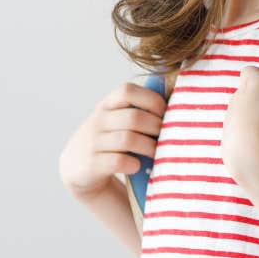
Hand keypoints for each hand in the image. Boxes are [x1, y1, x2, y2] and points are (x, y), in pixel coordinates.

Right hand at [59, 81, 165, 199]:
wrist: (77, 166)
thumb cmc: (111, 139)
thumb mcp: (118, 119)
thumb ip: (140, 109)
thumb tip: (181, 101)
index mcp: (107, 104)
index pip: (128, 91)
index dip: (152, 100)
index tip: (166, 114)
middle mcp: (98, 120)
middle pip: (134, 118)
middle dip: (157, 128)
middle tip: (168, 137)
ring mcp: (93, 142)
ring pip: (128, 139)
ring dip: (150, 147)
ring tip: (157, 152)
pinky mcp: (92, 164)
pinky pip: (118, 161)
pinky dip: (133, 164)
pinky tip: (138, 166)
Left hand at [222, 67, 258, 180]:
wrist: (251, 150)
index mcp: (252, 82)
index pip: (251, 70)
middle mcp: (237, 96)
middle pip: (247, 91)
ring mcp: (230, 116)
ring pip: (242, 111)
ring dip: (254, 116)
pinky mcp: (227, 135)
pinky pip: (238, 130)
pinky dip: (248, 133)